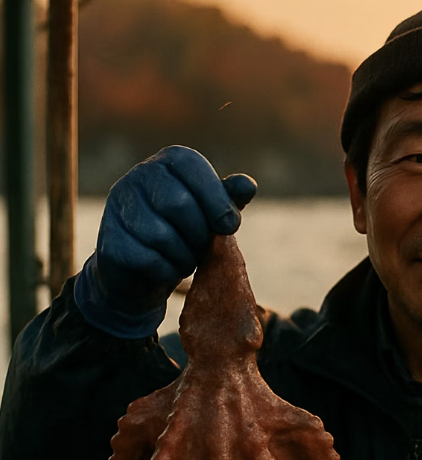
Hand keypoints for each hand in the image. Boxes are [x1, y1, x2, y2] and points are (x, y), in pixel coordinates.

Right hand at [74, 145, 256, 337]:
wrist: (143, 271)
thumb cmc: (185, 233)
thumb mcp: (211, 213)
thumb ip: (229, 198)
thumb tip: (247, 186)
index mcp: (167, 163)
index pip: (193, 167)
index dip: (217, 200)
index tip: (229, 226)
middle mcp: (138, 177)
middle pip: (178, 204)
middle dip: (199, 234)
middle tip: (202, 246)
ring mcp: (119, 208)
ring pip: (161, 236)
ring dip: (185, 256)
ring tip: (185, 258)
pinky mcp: (111, 242)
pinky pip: (149, 260)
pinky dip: (168, 271)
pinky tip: (168, 269)